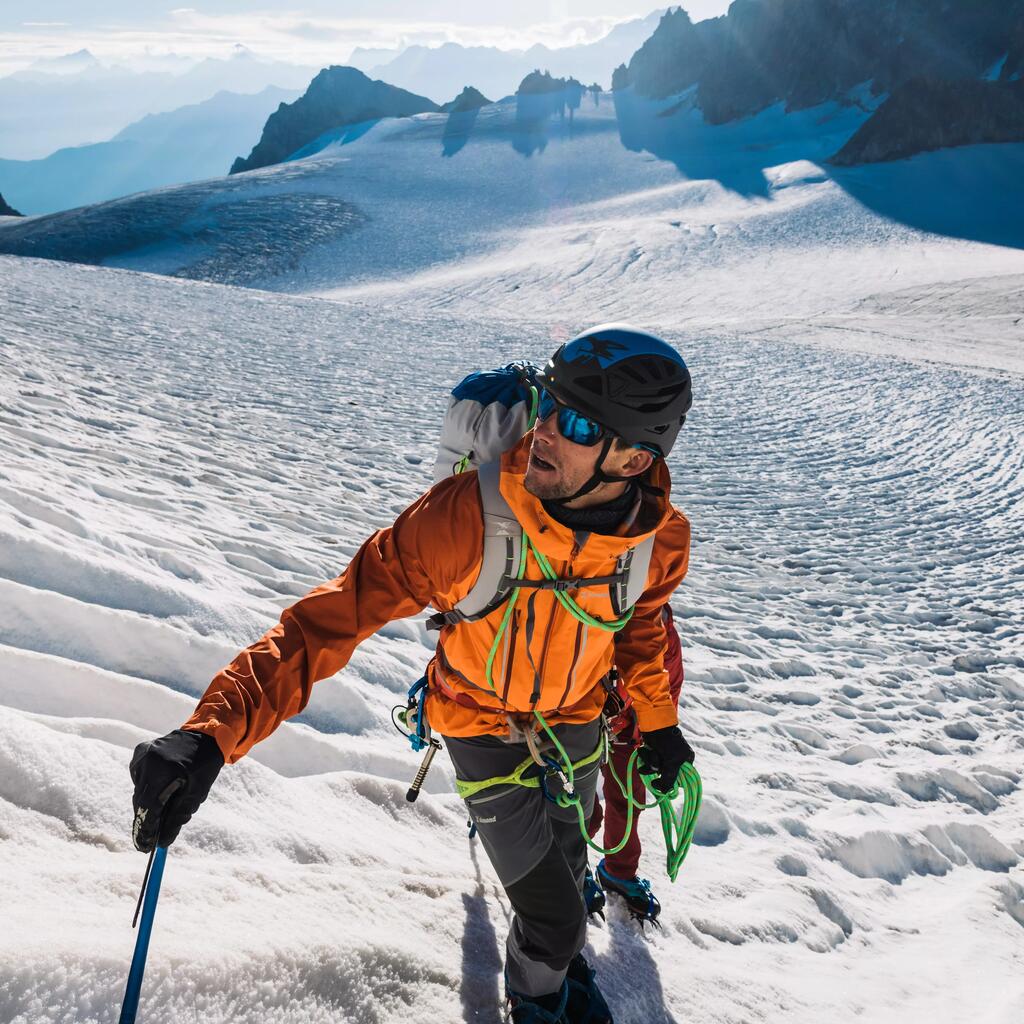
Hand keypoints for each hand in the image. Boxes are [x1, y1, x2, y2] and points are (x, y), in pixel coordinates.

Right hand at [129, 729, 223, 851]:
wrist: (205, 735)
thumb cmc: (204, 765)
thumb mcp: (197, 792)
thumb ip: (179, 816)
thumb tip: (163, 841)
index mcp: (164, 769)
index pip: (148, 807)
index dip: (146, 829)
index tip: (146, 847)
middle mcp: (148, 761)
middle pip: (141, 800)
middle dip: (146, 820)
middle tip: (151, 838)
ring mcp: (142, 754)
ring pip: (139, 790)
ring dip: (148, 803)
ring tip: (163, 808)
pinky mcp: (140, 752)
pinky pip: (139, 778)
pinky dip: (147, 787)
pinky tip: (162, 785)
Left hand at [638, 726, 694, 793]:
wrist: (653, 723)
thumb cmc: (667, 741)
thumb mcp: (671, 761)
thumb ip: (669, 778)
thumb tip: (664, 792)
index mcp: (686, 760)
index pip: (680, 779)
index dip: (670, 782)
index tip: (661, 783)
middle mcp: (676, 759)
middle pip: (664, 774)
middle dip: (656, 767)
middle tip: (656, 758)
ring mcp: (664, 756)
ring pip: (654, 769)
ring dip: (649, 761)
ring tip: (651, 750)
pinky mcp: (653, 752)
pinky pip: (647, 762)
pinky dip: (645, 756)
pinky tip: (645, 749)